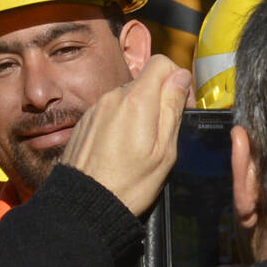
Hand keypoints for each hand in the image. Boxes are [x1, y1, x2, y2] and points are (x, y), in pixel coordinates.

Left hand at [60, 55, 190, 216]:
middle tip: (162, 132)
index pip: (161, 62)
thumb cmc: (129, 183)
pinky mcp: (85, 121)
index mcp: (137, 100)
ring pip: (127, 97)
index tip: (181, 105)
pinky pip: (110, 110)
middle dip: (159, 99)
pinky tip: (121, 148)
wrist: (84, 203)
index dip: (177, 79)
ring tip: (140, 145)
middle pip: (144, 81)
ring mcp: (96, 108)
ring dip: (139, 112)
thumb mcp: (164, 150)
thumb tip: (179, 76)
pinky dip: (120, 121)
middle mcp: (112, 97)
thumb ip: (172, 108)